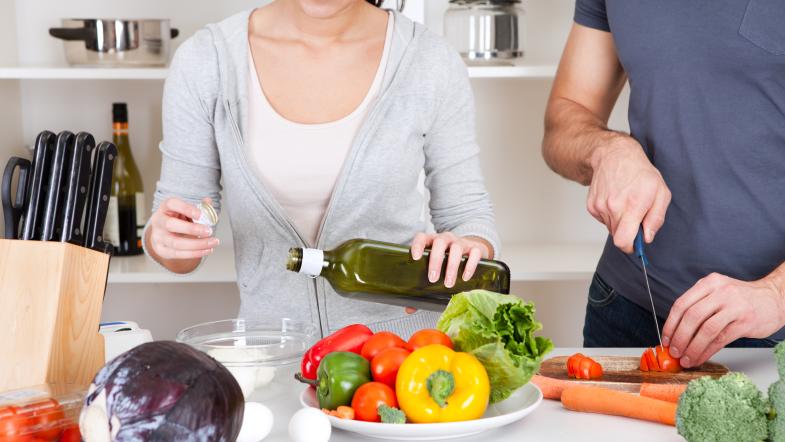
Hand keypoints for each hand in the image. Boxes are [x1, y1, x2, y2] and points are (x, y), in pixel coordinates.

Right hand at [147, 197, 218, 259]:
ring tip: (212, 242)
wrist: (165, 234)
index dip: (186, 208)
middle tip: (209, 231)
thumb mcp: (187, 210)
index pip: (172, 204)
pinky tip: (207, 250)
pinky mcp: (162, 250)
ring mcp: (158, 237)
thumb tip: (208, 202)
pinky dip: (195, 253)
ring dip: (197, 244)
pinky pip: (178, 254)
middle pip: (170, 224)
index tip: (200, 214)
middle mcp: (159, 221)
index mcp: (165, 207)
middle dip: (191, 229)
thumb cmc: (179, 219)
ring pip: (175, 242)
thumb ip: (199, 206)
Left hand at [410, 232, 491, 287]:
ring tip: (449, 283)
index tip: (415, 257)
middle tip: (433, 279)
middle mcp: (446, 239)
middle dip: (435, 261)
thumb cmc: (448, 262)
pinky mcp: (476, 248)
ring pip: (456, 249)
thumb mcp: (436, 269)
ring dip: (451, 267)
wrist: (473, 250)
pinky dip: (469, 266)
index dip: (418, 245)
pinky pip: (474, 253)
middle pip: (439, 243)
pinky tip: (465, 277)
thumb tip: (409, 309)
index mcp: (432, 242)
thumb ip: (423, 286)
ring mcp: (461, 242)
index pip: (422, 237)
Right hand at [587, 137, 671, 252]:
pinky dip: (610, 215)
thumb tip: (647, 237)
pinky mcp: (592, 206)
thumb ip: (656, 218)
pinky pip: (603, 219)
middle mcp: (613, 207)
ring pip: (611, 228)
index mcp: (632, 206)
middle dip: (628, 231)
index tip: (636, 245)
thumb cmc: (639, 172)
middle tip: (636, 216)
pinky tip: (615, 200)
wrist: (614, 156)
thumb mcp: (661, 192)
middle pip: (618, 236)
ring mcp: (600, 207)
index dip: (630, 247)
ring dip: (619, 222)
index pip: (623, 241)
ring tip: (625, 203)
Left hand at [662, 273, 784, 367]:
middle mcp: (720, 292)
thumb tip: (676, 331)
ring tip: (686, 359)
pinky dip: (707, 351)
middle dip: (679, 338)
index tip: (666, 339)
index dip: (670, 324)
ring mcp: (734, 306)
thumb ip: (699, 305)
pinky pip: (720, 340)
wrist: (774, 298)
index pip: (681, 304)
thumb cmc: (742, 299)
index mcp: (709, 283)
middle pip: (691, 317)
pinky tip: (700, 358)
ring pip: (706, 330)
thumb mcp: (718, 292)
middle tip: (674, 352)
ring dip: (692, 348)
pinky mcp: (745, 322)